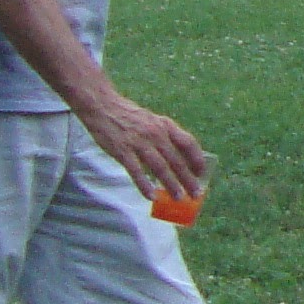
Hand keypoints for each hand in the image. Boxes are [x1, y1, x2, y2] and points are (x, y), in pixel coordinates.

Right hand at [80, 90, 208, 204]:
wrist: (102, 106)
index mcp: (165, 125)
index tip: (201, 173)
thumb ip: (166, 135)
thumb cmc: (130, 117)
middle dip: (188, 179)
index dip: (197, 159)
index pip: (188, 143)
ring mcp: (139, 143)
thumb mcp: (153, 121)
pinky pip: (136, 171)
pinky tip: (150, 196)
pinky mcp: (122, 151)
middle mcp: (155, 134)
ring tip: (178, 197)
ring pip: (159, 167)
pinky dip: (144, 185)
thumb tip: (181, 156)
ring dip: (170, 184)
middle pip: (176, 160)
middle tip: (195, 194)